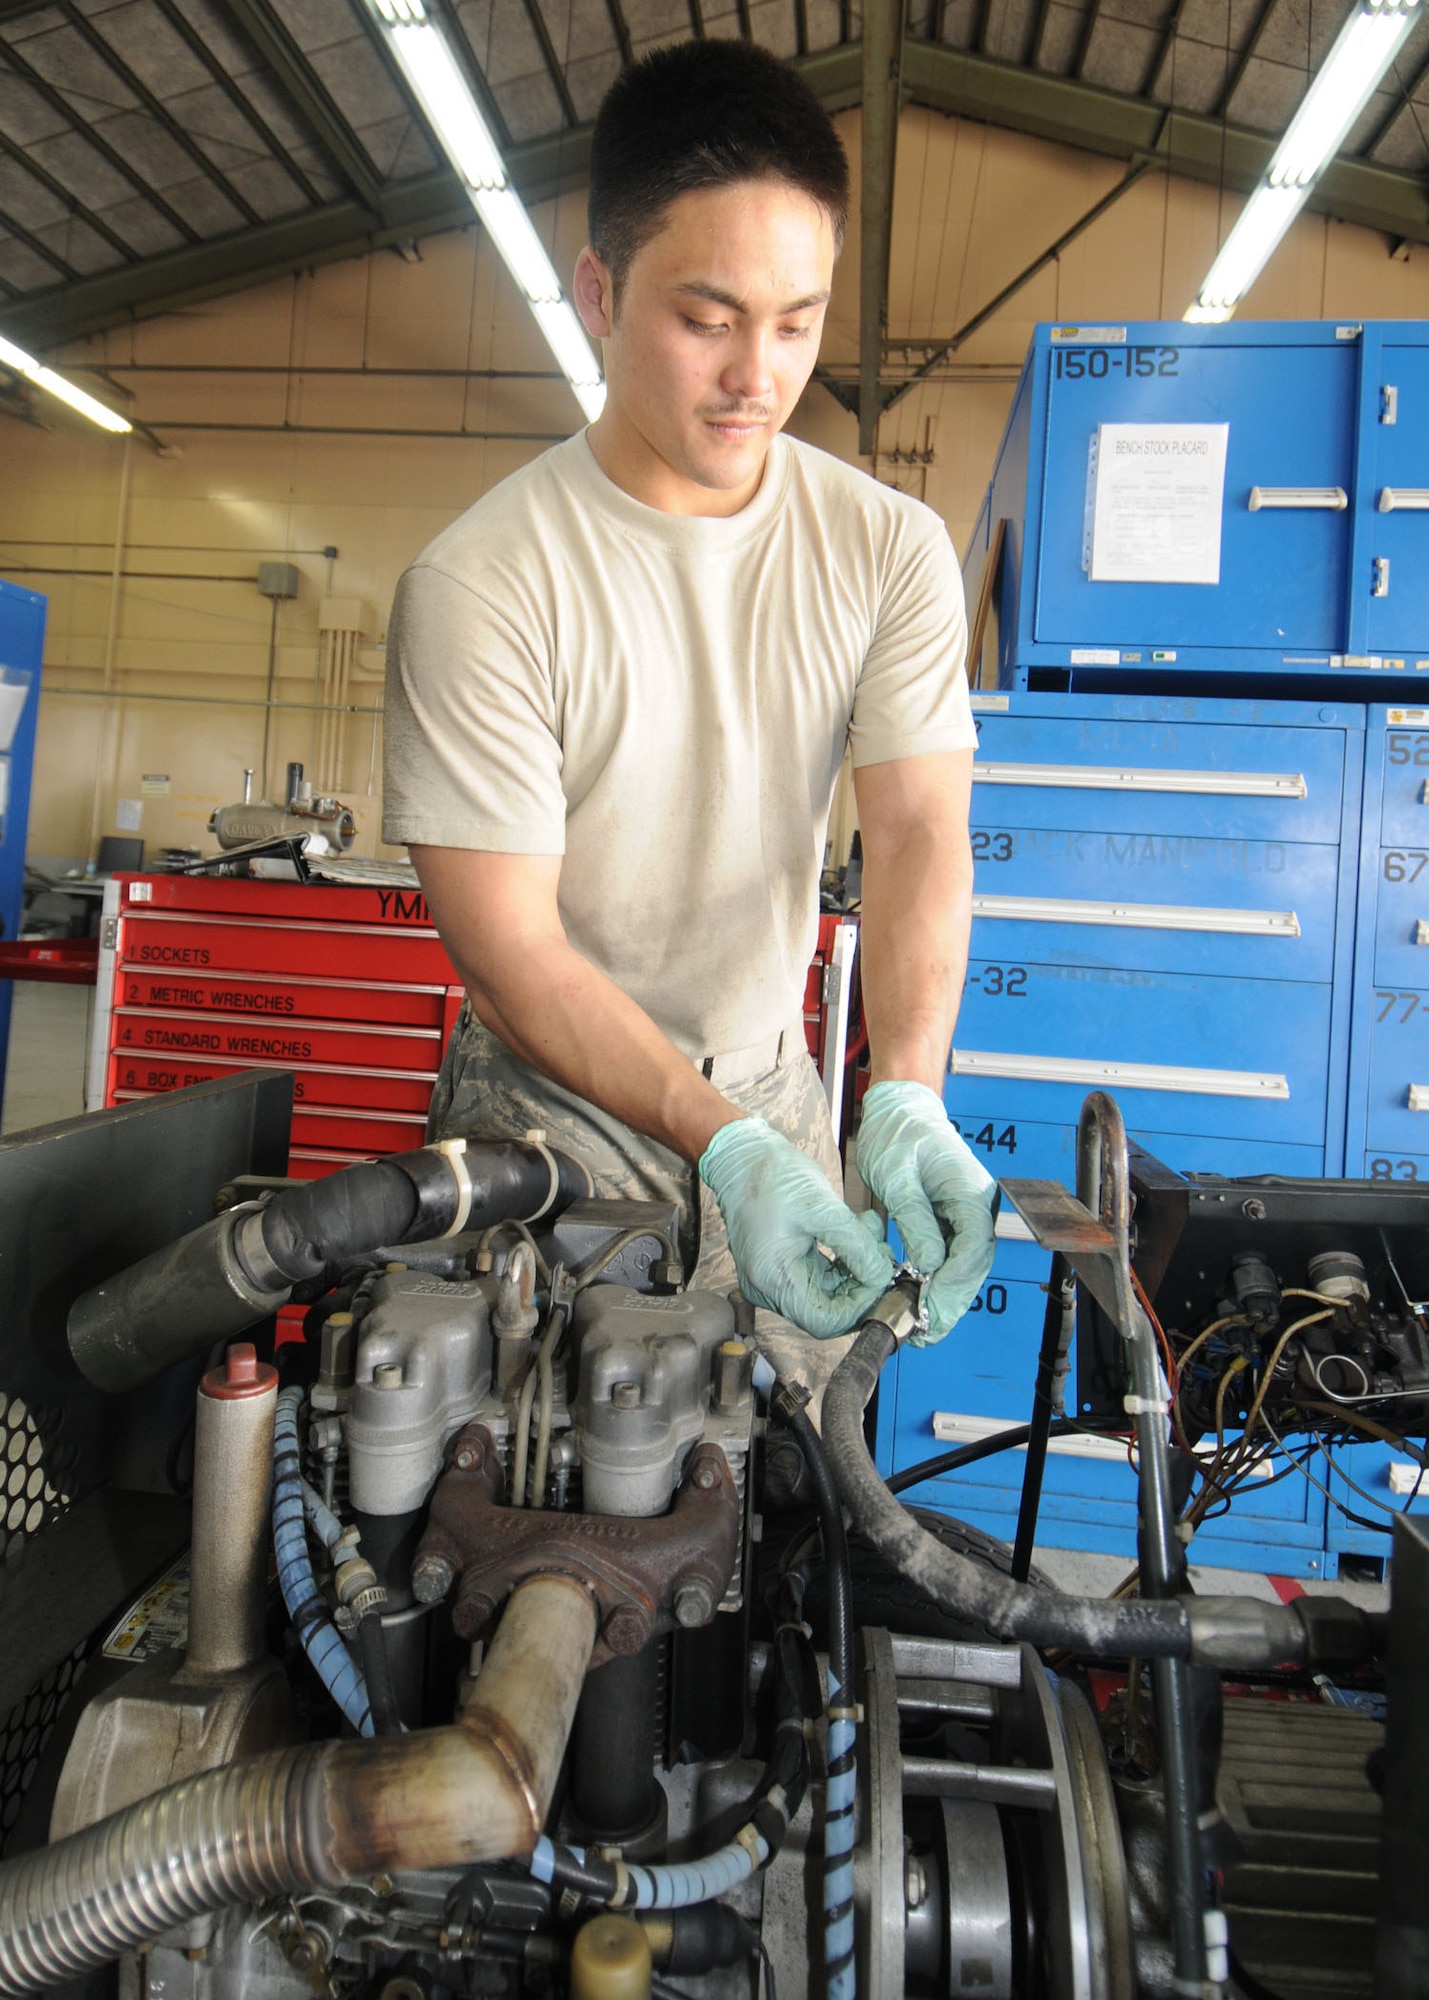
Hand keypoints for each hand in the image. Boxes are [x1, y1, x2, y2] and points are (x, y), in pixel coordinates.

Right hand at [699, 1119, 895, 1337]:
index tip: (881, 1278)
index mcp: (774, 1280)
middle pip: (828, 1310)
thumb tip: (881, 1275)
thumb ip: (856, 1246)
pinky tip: (856, 1232)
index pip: (825, 1321)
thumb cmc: (771, 1176)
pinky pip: (819, 1276)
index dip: (859, 1306)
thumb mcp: (822, 1208)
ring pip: (827, 1292)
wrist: (742, 1155)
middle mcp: (769, 1288)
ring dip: (855, 1269)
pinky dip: (842, 1260)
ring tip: (870, 1233)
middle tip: (882, 1254)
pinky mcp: (782, 1265)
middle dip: (861, 1284)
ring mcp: (774, 1278)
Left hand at [855, 1081, 996, 1343]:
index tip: (931, 1307)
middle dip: (952, 1301)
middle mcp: (978, 1204)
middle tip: (927, 1332)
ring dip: (948, 1298)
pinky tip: (923, 1301)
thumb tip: (929, 1265)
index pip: (973, 1246)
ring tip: (924, 1328)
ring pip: (966, 1265)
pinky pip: (953, 1256)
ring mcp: (968, 1212)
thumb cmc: (898, 1134)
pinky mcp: (954, 1218)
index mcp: (970, 1190)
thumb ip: (916, 1221)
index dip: (954, 1282)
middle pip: (974, 1263)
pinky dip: (940, 1281)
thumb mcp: (897, 1177)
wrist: (900, 1110)